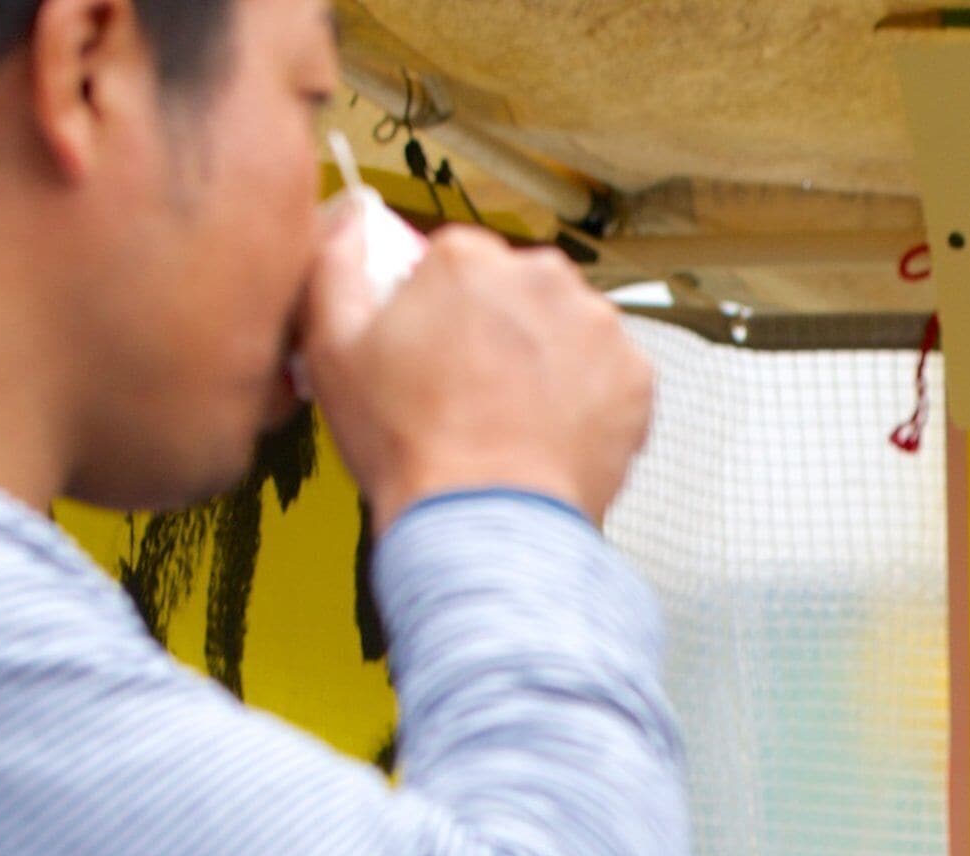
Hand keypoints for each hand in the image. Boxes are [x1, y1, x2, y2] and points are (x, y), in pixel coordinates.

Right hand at [297, 198, 654, 531]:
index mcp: (468, 259)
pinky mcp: (636, 376)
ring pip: (569, 329)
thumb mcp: (332, 346)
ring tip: (512, 414)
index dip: (442, 306)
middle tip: (473, 387)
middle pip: (519, 289)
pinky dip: (589, 398)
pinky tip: (551, 430)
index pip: (458, 261)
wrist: (486, 518)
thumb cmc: (411, 445)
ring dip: (548, 359)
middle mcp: (541, 278)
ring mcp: (597, 326)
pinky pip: (610, 375)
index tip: (436, 346)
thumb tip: (352, 224)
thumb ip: (337, 265)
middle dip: (501, 326)